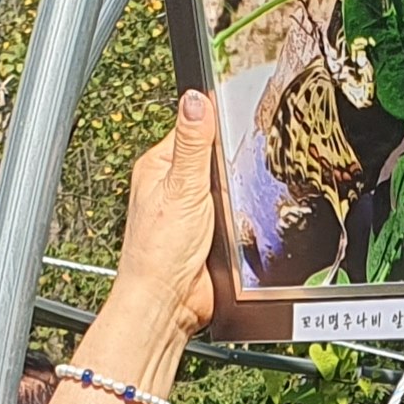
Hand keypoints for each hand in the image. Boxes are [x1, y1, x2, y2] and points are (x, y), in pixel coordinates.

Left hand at [109, 92, 219, 337]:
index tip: (238, 115)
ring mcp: (192, 209)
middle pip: (214, 157)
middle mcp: (172, 186)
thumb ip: (192, 144)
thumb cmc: (159, 253)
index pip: (191, 127)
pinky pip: (233, 212)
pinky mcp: (209, 232)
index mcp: (158, 167)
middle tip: (243, 164)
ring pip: (227, 185)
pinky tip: (245, 218)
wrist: (169, 303)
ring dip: (238, 192)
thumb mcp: (182, 188)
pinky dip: (242, 214)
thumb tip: (194, 100)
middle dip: (231, 161)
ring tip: (243, 194)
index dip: (215, 122)